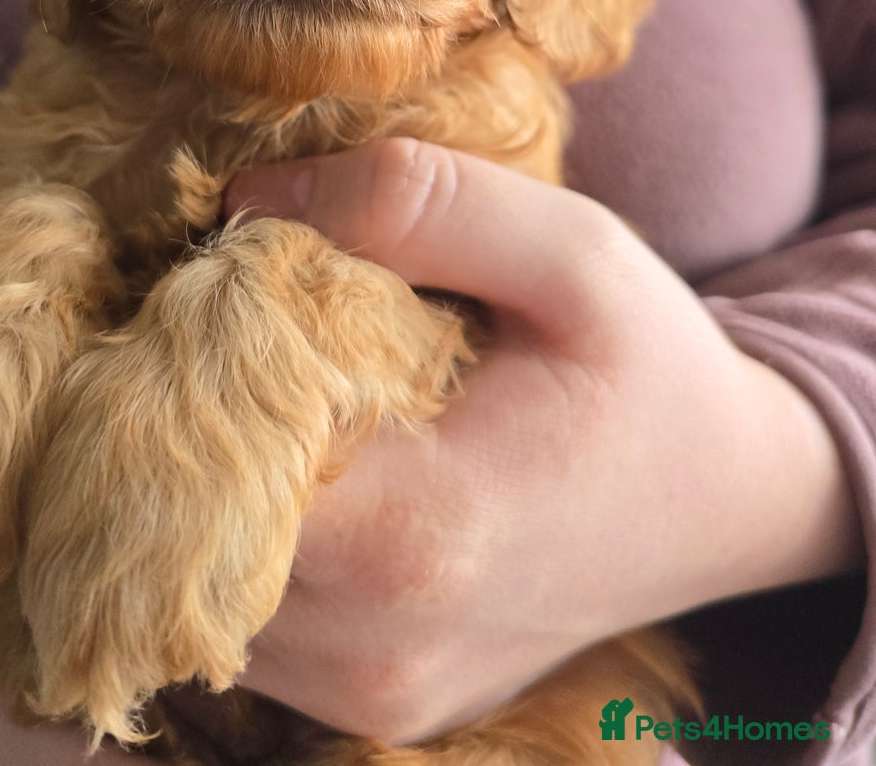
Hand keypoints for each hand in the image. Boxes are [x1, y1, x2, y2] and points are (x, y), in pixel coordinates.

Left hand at [225, 139, 861, 744]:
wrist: (725, 502)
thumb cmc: (651, 368)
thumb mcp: (572, 250)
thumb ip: (413, 204)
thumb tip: (244, 203)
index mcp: (422, 531)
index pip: (205, 458)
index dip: (186, 358)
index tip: (221, 285)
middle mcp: (377, 644)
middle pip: (183, 526)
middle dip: (186, 414)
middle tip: (237, 327)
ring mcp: (369, 691)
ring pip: (198, 581)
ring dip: (212, 481)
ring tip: (283, 397)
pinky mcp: (372, 703)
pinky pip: (247, 618)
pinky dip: (248, 538)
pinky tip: (315, 467)